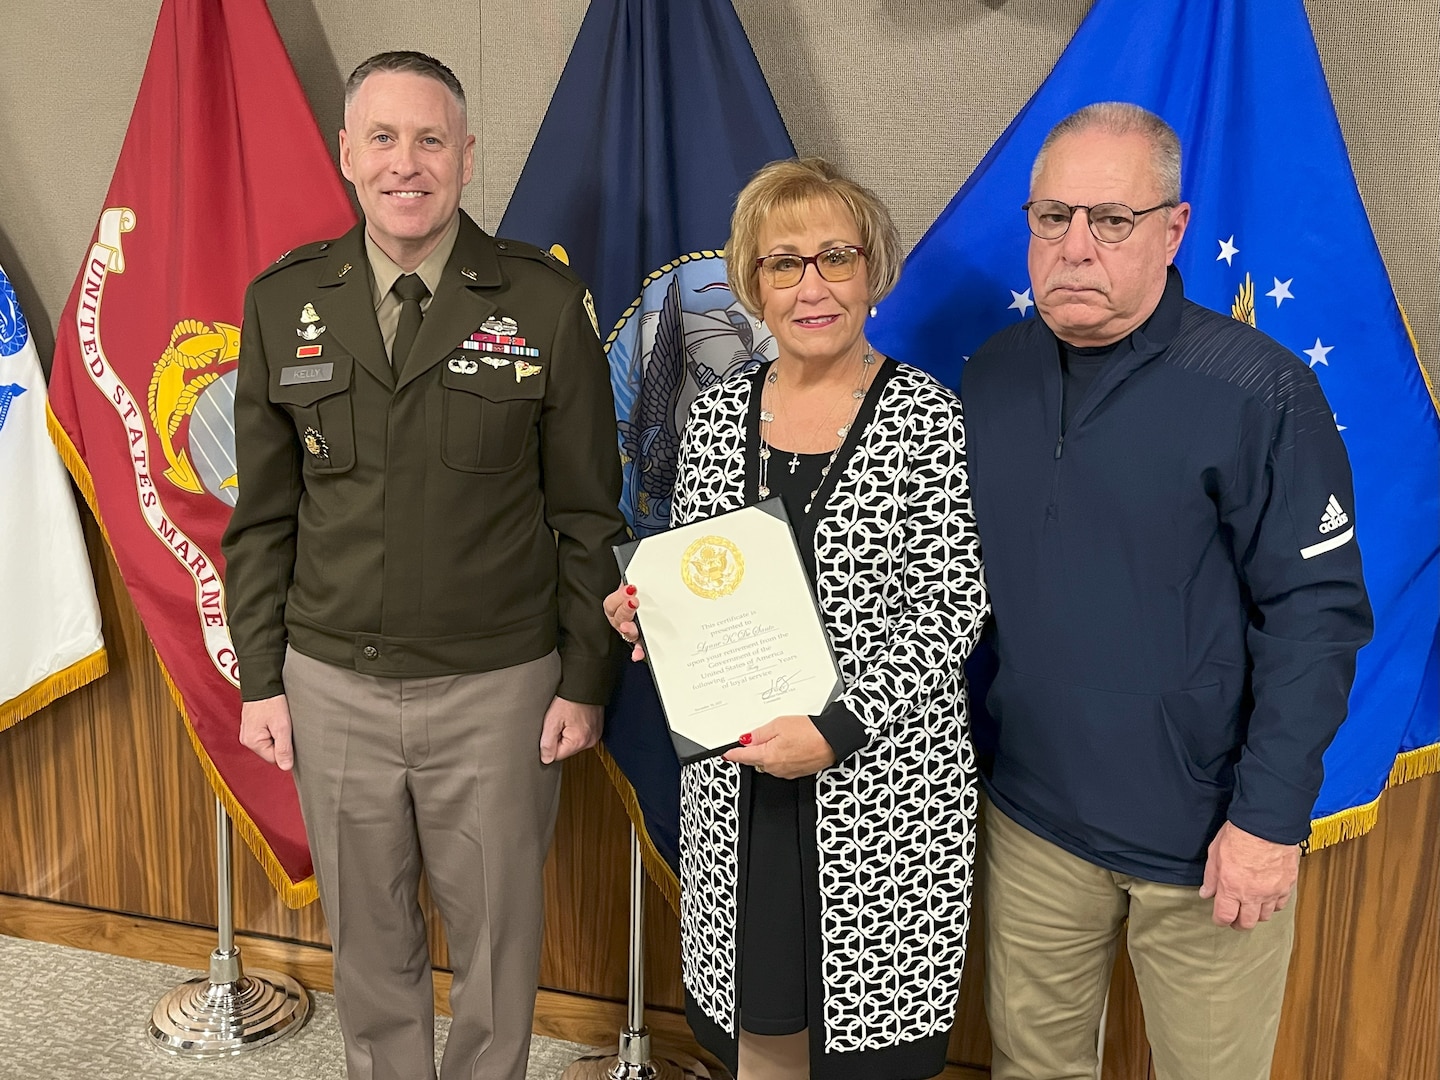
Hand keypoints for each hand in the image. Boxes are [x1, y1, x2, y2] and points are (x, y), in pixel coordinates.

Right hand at [240, 695, 293, 770]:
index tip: (291, 737)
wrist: (262, 682)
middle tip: (286, 727)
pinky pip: (266, 734)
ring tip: (281, 721)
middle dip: (282, 742)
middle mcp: (247, 739)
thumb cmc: (271, 701)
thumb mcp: (282, 726)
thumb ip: (284, 748)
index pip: (274, 759)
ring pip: (270, 742)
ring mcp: (249, 732)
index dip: (286, 750)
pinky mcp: (253, 726)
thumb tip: (285, 767)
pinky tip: (277, 719)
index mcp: (252, 742)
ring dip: (278, 735)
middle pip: (271, 751)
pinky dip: (274, 729)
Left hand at [539, 696, 603, 763]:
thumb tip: (546, 759)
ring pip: (574, 743)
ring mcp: (595, 736)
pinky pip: (582, 736)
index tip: (552, 729)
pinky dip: (577, 730)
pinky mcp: (597, 730)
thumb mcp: (552, 720)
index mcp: (578, 741)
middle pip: (566, 750)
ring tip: (568, 718)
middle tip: (560, 721)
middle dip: (560, 738)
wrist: (586, 685)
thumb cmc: (570, 699)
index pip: (557, 756)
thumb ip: (547, 743)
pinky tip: (575, 718)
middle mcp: (589, 741)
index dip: (550, 743)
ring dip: (568, 734)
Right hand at [603, 583, 644, 660]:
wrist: (645, 613)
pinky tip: (638, 655)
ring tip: (628, 626)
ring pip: (625, 633)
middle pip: (617, 617)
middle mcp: (620, 621)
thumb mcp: (631, 589)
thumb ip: (629, 583)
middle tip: (634, 601)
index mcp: (616, 606)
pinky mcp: (640, 643)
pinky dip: (638, 652)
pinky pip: (638, 649)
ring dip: (627, 629)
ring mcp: (629, 633)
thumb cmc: (636, 599)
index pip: (612, 603)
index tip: (630, 588)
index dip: (619, 596)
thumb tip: (632, 574)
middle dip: (625, 609)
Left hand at [722, 715, 836, 778]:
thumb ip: (759, 734)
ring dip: (768, 753)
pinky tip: (789, 746)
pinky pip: (780, 766)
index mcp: (768, 756)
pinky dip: (779, 757)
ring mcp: (785, 772)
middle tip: (760, 735)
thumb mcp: (779, 724)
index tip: (726, 753)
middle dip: (754, 750)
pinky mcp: (795, 773)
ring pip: (767, 763)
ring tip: (781, 737)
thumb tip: (746, 740)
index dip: (733, 754)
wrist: (832, 741)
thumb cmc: (810, 732)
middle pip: (754, 760)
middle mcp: (775, 768)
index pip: (743, 757)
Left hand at [1198, 821, 1299, 929]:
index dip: (1220, 920)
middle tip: (1235, 918)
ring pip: (1265, 916)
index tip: (1219, 918)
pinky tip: (1267, 898)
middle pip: (1246, 923)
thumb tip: (1206, 893)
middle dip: (1239, 923)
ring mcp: (1272, 891)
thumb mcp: (1215, 853)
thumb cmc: (1239, 834)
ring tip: (1250, 907)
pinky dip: (1273, 905)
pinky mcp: (1287, 885)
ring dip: (1256, 914)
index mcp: (1231, 887)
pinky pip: (1280, 904)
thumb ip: (1211, 877)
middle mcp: (1252, 894)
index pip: (1225, 916)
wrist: (1267, 824)